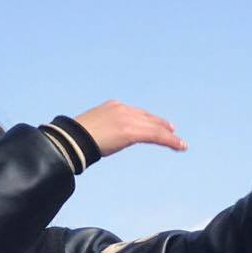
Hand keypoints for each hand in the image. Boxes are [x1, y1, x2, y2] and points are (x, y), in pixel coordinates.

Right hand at [71, 102, 187, 157]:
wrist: (71, 139)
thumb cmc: (74, 138)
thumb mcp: (91, 128)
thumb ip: (102, 130)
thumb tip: (100, 140)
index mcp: (111, 106)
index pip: (134, 112)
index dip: (146, 118)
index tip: (152, 124)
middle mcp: (123, 109)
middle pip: (147, 117)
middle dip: (160, 124)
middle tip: (171, 130)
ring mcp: (129, 119)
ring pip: (155, 127)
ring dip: (169, 136)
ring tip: (180, 144)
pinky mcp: (133, 131)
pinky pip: (157, 135)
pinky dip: (170, 141)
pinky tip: (180, 146)